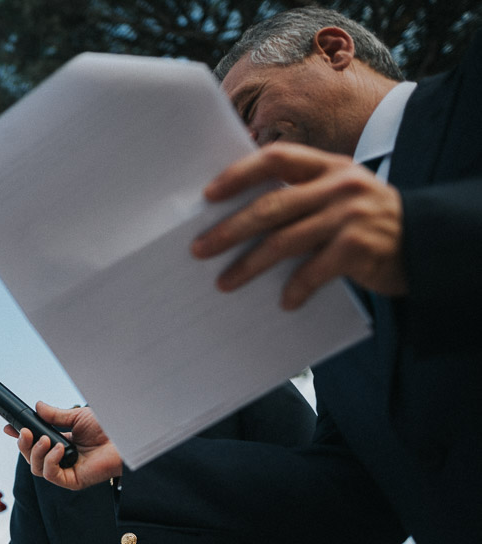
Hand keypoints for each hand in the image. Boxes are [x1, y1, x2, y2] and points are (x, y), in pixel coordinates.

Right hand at [3, 402, 121, 489]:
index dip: (20, 438)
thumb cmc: (107, 429)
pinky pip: (51, 476)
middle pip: (31, 458)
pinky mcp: (73, 481)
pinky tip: (59, 449)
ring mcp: (66, 472)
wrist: (125, 438)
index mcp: (62, 445)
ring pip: (37, 468)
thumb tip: (37, 406)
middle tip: (25, 432)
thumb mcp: (76, 418)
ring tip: (46, 439)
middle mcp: (62, 460)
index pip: (35, 445)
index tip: (9, 428)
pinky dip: (50, 461)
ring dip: (37, 452)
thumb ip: (54, 415)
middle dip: (23, 445)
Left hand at [192, 142, 405, 309]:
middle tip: (199, 248)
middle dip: (230, 229)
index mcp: (329, 166)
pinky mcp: (360, 247)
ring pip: (285, 241)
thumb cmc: (366, 222)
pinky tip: (284, 302)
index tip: (208, 195)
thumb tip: (235, 220)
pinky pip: (314, 271)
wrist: (426, 243)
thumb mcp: (338, 196)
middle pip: (272, 205)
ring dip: (249, 265)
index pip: (277, 158)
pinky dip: (295, 289)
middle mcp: (339, 185)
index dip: (239, 174)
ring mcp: (351, 215)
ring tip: (225, 282)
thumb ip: (301, 198)